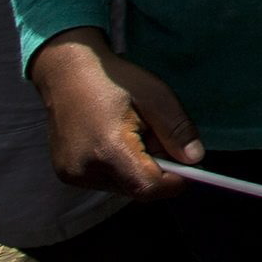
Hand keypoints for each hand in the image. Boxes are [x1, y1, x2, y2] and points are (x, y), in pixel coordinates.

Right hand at [30, 33, 200, 198]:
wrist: (67, 72)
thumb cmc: (114, 80)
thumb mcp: (156, 97)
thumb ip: (177, 131)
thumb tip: (195, 159)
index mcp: (108, 150)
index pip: (148, 187)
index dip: (174, 181)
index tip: (189, 166)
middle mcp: (85, 170)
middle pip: (136, 189)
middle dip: (156, 171)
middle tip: (155, 138)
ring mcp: (72, 175)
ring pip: (121, 187)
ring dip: (136, 170)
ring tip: (132, 135)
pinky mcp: (65, 174)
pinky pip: (104, 181)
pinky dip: (118, 168)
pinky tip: (113, 141)